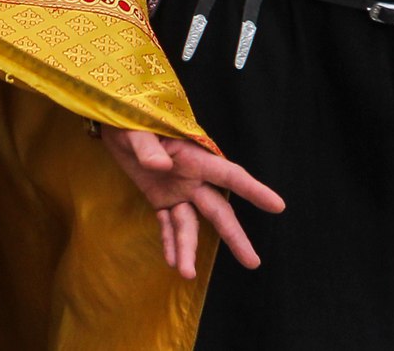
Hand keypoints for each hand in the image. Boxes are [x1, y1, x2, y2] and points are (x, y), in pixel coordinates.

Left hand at [100, 127, 283, 277]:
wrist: (115, 124)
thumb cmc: (130, 119)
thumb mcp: (135, 129)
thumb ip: (146, 147)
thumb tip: (160, 165)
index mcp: (193, 157)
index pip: (228, 174)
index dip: (252, 190)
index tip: (278, 206)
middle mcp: (191, 179)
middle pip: (217, 210)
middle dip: (234, 236)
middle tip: (253, 262)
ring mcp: (178, 191)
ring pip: (190, 225)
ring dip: (188, 249)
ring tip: (187, 274)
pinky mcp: (161, 199)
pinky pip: (167, 224)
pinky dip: (169, 242)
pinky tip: (172, 262)